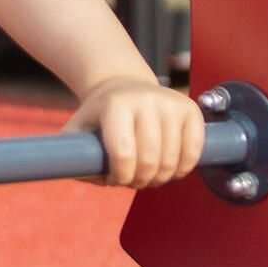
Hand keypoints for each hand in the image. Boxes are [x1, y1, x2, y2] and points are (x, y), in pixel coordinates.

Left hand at [67, 77, 205, 188]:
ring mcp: (171, 103)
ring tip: (148, 175)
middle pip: (150, 161)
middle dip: (140, 180)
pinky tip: (170, 169)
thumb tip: (89, 176)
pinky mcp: (190, 109)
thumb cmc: (98, 116)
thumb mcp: (77, 132)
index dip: (120, 177)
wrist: (123, 86)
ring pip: (172, 160)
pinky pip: (194, 151)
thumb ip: (72, 158)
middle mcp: (146, 99)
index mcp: (115, 104)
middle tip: (133, 180)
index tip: (115, 179)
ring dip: (160, 178)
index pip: (123, 154)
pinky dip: (183, 168)